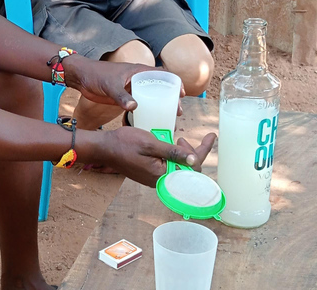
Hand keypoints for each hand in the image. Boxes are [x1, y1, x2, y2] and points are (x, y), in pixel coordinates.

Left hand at [64, 56, 185, 114]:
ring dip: (161, 107)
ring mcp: (133, 89)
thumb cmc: (96, 75)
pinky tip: (150, 122)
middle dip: (171, 99)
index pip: (163, 74)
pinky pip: (141, 104)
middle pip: (161, 88)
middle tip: (177, 113)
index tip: (181, 94)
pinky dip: (147, 112)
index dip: (175, 82)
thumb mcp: (110, 85)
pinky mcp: (126, 98)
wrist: (81, 78)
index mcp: (139, 71)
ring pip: (152, 97)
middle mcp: (139, 79)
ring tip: (168, 120)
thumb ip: (121, 96)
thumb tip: (134, 107)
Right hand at [99, 127, 216, 186]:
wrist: (104, 148)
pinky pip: (167, 166)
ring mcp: (154, 178)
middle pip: (186, 169)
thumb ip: (173, 152)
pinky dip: (171, 155)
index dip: (203, 151)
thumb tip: (195, 159)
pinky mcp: (150, 173)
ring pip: (177, 167)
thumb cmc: (125, 144)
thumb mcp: (151, 143)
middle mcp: (160, 181)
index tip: (212, 136)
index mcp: (162, 176)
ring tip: (175, 139)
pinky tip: (167, 145)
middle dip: (190, 152)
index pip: (192, 168)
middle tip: (181, 138)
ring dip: (180, 153)